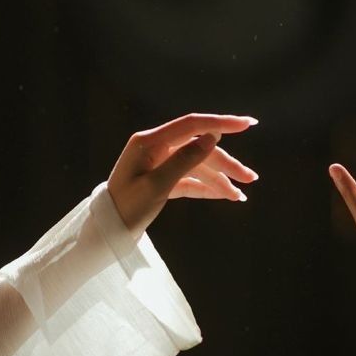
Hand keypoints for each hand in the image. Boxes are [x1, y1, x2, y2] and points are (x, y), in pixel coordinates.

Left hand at [107, 112, 258, 232]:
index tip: (247, 124)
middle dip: (226, 164)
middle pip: (200, 149)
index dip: (221, 123)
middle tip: (251, 178)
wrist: (105, 232)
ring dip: (220, 179)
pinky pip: (190, 179)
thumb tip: (212, 137)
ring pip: (198, 165)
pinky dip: (207, 187)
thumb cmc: (125, 208)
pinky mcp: (162, 178)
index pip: (192, 125)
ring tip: (241, 196)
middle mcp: (156, 147)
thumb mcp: (156, 186)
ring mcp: (159, 162)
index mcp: (150, 142)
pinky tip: (226, 196)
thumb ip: (184, 160)